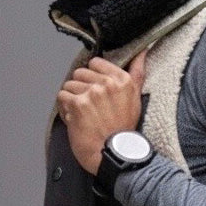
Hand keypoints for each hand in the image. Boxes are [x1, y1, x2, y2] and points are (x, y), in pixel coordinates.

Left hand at [58, 50, 146, 174]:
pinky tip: (74, 118)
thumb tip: (143, 50)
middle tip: (89, 107)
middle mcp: (108, 84)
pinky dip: (64, 108)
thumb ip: (137, 72)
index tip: (96, 92)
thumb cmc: (123, 129)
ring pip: (69, 85)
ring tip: (82, 114)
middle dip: (81, 89)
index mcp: (123, 80)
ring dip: (72, 100)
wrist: (114, 155)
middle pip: (80, 73)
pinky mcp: (78, 104)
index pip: (95, 63)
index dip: (92, 78)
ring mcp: (92, 93)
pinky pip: (62, 97)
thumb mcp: (136, 98)